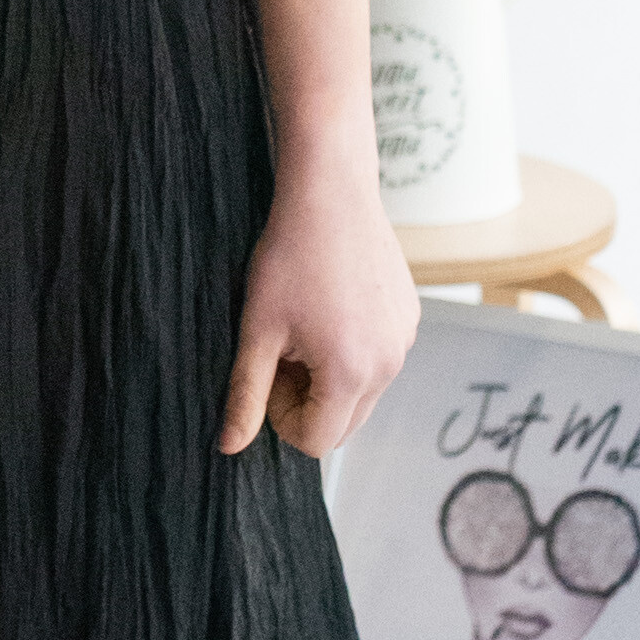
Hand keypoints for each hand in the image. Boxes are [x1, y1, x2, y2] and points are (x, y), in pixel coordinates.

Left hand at [217, 121, 419, 461]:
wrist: (331, 192)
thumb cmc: (289, 256)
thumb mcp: (257, 330)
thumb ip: (245, 395)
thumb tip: (229, 447)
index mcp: (351, 374)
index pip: (317, 442)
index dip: (282, 418)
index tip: (267, 373)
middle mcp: (389, 365)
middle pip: (344, 423)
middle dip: (308, 403)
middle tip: (282, 352)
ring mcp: (404, 341)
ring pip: (362, 393)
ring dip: (329, 378)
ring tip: (304, 328)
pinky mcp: (410, 318)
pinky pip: (380, 359)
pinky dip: (352, 352)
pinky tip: (330, 308)